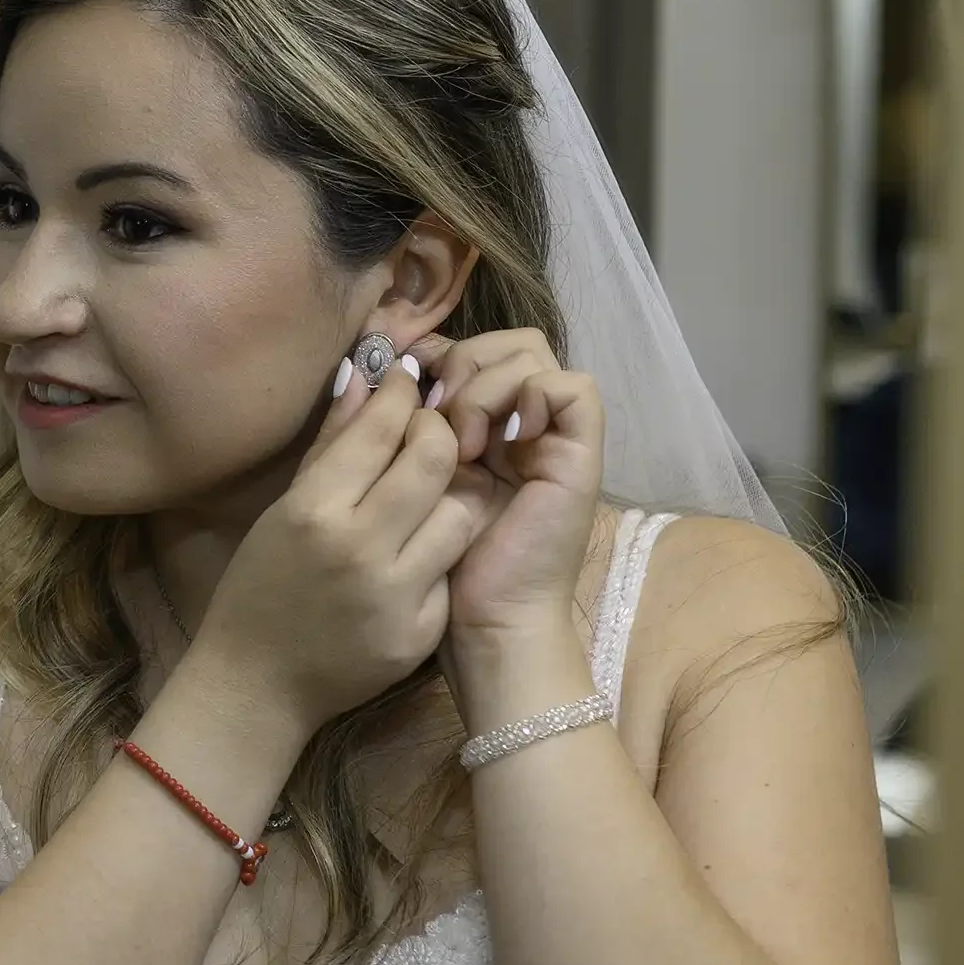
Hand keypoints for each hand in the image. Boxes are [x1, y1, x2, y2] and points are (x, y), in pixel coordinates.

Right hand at [198, 353, 489, 733]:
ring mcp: (396, 595)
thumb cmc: (260, 587)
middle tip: (428, 431)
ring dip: (449, 495)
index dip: (402, 393)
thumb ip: (330, 444)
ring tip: (426, 498)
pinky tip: (414, 558)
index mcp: (314, 509)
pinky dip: (439, 556)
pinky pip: (451, 571)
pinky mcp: (421, 633)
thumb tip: (364, 377)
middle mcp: (359, 547)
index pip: (381, 426)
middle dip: (440, 431)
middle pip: (437, 457)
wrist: (257, 685)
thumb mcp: (283, 510)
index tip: (407, 382)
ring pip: (462, 512)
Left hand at [407, 329, 603, 648]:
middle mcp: (524, 424)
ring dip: (485, 386)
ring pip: (531, 354)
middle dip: (463, 363)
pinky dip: (530, 397)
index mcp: (486, 426)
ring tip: (465, 441)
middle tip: (438, 414)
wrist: (487, 622)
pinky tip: (499, 442)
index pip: (475, 349)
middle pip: (507, 341)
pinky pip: (571, 387)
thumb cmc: (440, 563)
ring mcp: (556, 436)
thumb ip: (401, 425)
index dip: (441, 354)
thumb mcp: (409, 479)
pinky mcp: (581, 453)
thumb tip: (381, 365)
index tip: (408, 388)